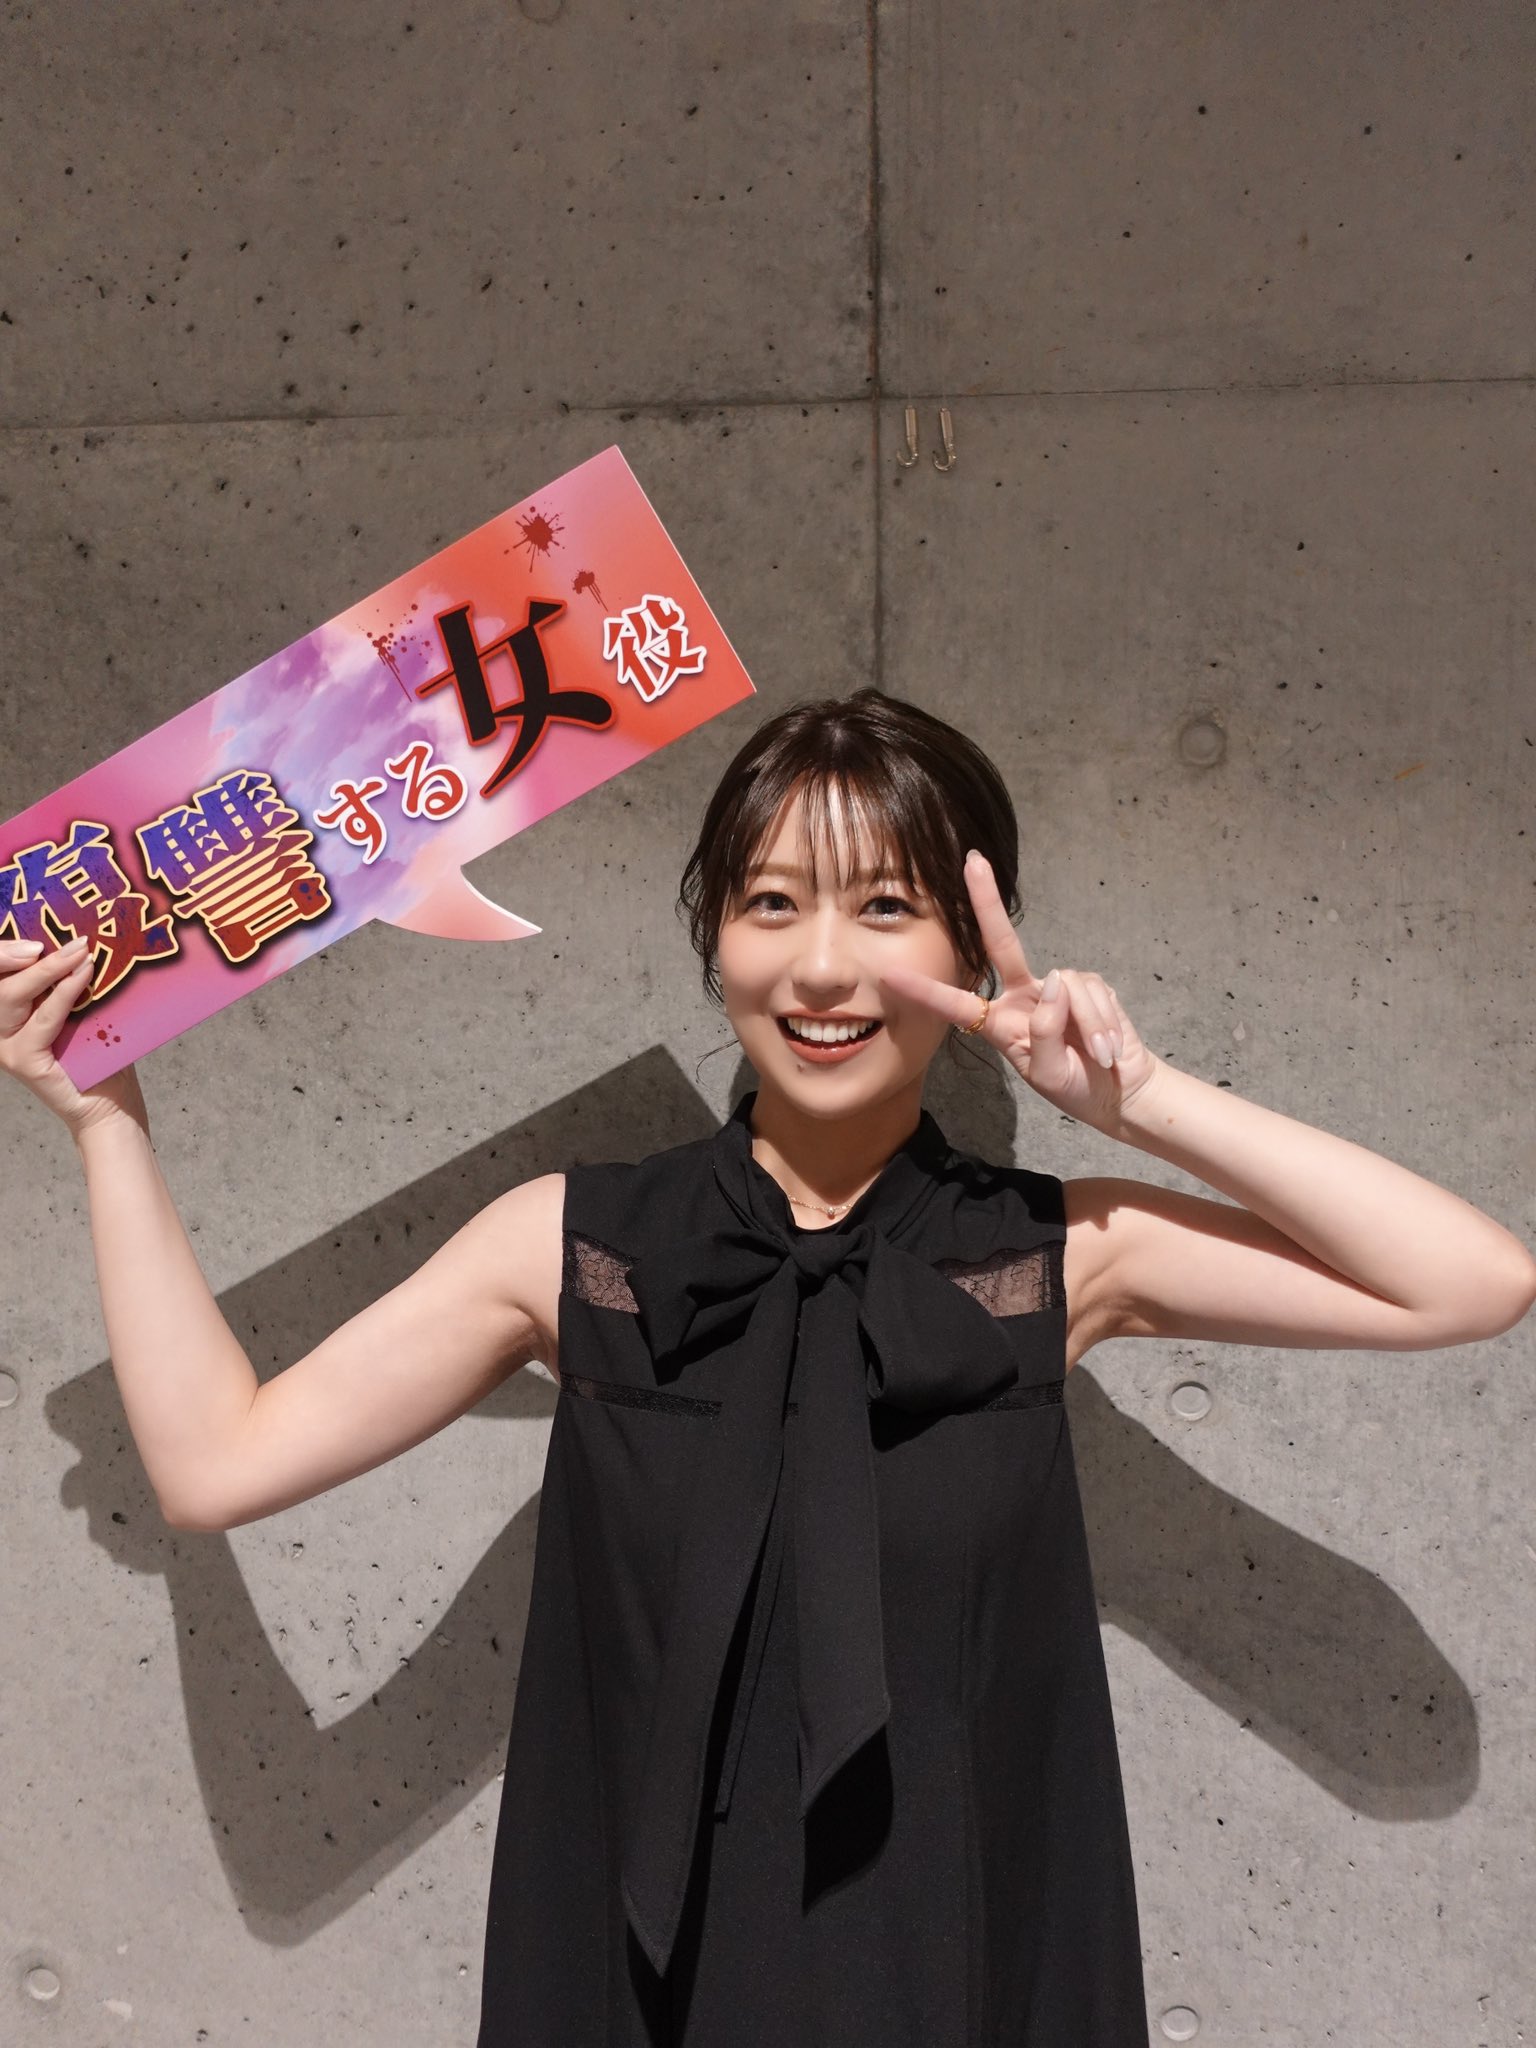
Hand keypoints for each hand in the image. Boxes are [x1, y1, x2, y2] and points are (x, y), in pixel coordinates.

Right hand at [0, 936, 148, 1138]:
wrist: (112, 1106)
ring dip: (47, 969)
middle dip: (19, 951)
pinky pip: (41, 1019)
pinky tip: (84, 975)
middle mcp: (2, 1028)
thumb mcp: (86, 1009)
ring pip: (11, 995)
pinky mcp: (23, 1061)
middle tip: (63, 937)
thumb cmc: (102, 1056)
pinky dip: (63, 994)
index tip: (34, 930)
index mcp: (12, 1012)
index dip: (5, 950)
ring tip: (79, 951)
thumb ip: (73, 980)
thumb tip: (84, 938)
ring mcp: (8, 1046)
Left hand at [876, 850, 1162, 1128]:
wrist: (1120, 1093)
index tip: (890, 975)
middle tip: (973, 861)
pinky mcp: (1089, 985)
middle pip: (1000, 943)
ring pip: (1066, 988)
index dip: (925, 991)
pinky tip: (1110, 1047)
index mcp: (999, 1025)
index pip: (956, 1005)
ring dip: (1089, 1026)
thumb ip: (1045, 1031)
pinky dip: (1104, 1023)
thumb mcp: (1051, 1073)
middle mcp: (1022, 998)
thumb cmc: (1076, 1088)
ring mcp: (1056, 989)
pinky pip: (1092, 993)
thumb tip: (1053, 982)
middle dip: (987, 900)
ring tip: (1100, 1056)